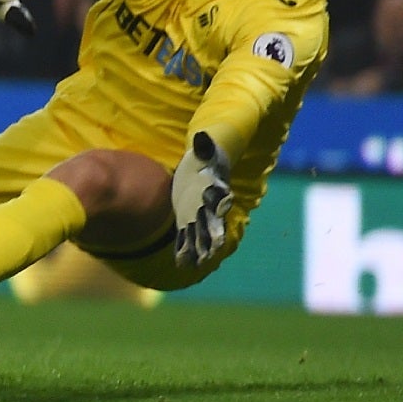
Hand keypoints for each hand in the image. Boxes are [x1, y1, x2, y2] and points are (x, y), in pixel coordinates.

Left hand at [172, 132, 233, 267]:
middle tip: (211, 251)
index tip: (219, 213)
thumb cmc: (203, 160)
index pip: (219, 199)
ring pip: (201, 235)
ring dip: (200, 248)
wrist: (200, 170)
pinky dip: (185, 251)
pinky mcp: (186, 222)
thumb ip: (205, 147)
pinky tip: (182, 264)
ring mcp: (198, 217)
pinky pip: (186, 238)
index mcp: (215, 190)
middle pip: (212, 222)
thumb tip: (202, 137)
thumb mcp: (203, 152)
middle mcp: (209, 207)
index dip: (218, 205)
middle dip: (211, 235)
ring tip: (198, 263)